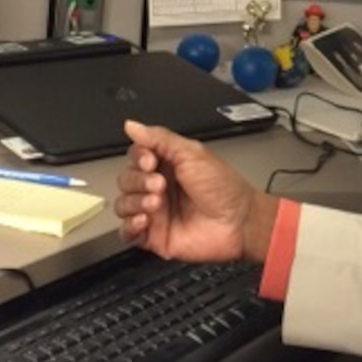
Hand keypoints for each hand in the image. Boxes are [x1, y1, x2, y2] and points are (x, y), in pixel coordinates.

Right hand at [115, 120, 277, 262]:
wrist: (238, 221)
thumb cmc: (223, 188)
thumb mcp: (192, 153)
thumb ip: (159, 138)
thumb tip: (132, 125)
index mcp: (165, 165)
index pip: (134, 156)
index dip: (137, 158)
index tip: (150, 161)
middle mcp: (157, 187)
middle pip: (126, 179)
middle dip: (138, 180)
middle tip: (160, 183)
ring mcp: (154, 212)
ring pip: (122, 205)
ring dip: (135, 201)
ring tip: (156, 202)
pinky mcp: (154, 236)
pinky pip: (127, 233)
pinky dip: (130, 225)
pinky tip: (144, 219)